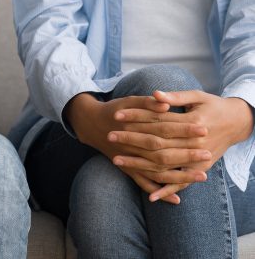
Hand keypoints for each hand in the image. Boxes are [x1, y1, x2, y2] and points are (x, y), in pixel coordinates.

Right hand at [66, 93, 207, 203]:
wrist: (91, 124)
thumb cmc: (115, 110)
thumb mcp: (129, 101)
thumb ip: (148, 103)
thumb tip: (166, 104)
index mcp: (134, 126)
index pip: (164, 128)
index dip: (183, 129)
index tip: (203, 129)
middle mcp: (132, 146)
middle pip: (163, 152)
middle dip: (186, 154)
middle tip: (208, 154)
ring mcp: (130, 160)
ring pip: (156, 171)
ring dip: (179, 175)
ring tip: (202, 176)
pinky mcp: (127, 169)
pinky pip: (144, 183)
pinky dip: (159, 192)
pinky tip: (176, 199)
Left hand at [109, 90, 253, 200]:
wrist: (236, 122)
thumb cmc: (213, 106)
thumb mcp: (197, 96)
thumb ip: (175, 97)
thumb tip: (155, 94)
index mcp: (194, 122)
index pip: (158, 121)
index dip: (137, 117)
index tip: (117, 115)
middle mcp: (195, 143)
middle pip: (157, 143)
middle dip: (131, 140)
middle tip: (110, 136)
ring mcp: (198, 158)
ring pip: (164, 164)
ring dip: (139, 164)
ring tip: (115, 160)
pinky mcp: (200, 169)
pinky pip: (181, 182)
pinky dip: (167, 190)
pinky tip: (151, 197)